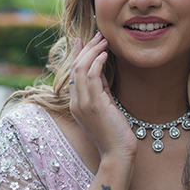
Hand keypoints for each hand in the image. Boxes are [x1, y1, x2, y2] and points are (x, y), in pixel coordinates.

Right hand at [68, 33, 136, 162]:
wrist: (117, 153)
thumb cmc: (114, 132)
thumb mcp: (105, 106)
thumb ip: (100, 90)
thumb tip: (100, 71)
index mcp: (76, 103)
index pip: (72, 73)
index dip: (77, 54)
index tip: (82, 39)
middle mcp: (75, 102)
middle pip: (75, 67)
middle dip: (87, 48)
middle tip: (99, 35)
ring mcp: (83, 104)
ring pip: (81, 69)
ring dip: (93, 51)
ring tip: (104, 40)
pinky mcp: (94, 105)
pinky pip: (92, 77)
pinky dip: (97, 63)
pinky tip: (105, 54)